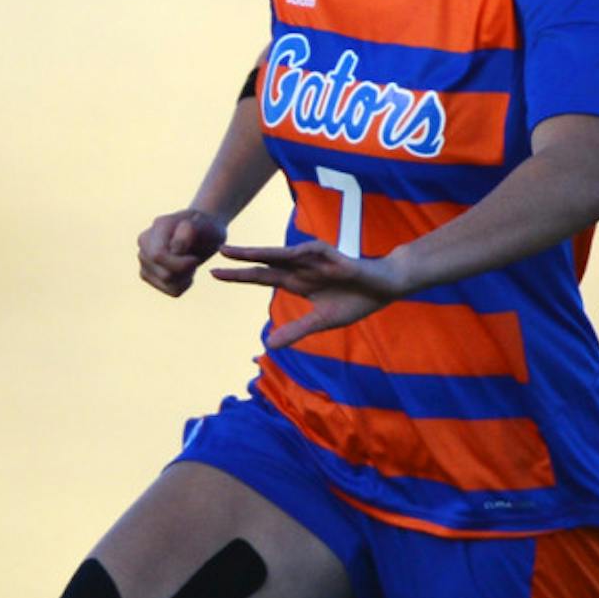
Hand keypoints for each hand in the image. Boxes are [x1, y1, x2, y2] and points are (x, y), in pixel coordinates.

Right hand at [137, 209, 227, 296]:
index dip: (181, 263)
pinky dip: (185, 284)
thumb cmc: (207, 227)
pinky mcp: (148, 274)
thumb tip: (175, 248)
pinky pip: (172, 291)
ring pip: (168, 284)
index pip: (158, 256)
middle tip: (195, 258)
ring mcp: (143, 259)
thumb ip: (191, 231)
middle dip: (186, 270)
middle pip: (165, 274)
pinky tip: (187, 271)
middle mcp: (144, 242)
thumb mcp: (206, 226)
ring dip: (186, 276)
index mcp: (158, 227)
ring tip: (190, 262)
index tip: (195, 258)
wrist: (204, 231)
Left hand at [210, 241, 412, 347]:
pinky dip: (297, 252)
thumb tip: (269, 345)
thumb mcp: (321, 321)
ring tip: (238, 251)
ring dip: (260, 252)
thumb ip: (296, 331)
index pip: (262, 277)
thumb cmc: (355, 300)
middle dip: (242, 259)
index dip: (240, 276)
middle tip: (216, 253)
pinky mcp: (332, 256)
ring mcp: (315, 260)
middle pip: (265, 262)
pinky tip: (283, 253)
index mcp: (297, 282)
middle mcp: (301, 268)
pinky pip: (311, 252)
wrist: (384, 288)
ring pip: (282, 254)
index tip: (214, 274)